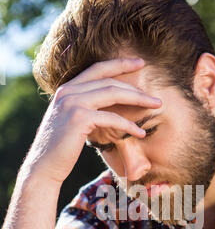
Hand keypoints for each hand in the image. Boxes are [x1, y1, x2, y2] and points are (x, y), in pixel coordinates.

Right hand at [23, 58, 161, 184]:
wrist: (44, 166)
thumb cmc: (61, 149)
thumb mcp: (72, 122)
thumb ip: (85, 109)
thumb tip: (107, 109)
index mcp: (67, 89)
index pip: (98, 69)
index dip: (120, 63)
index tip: (140, 62)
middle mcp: (69, 91)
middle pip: (109, 81)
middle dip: (136, 87)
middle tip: (156, 96)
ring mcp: (73, 103)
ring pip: (113, 93)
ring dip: (139, 100)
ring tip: (156, 106)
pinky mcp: (79, 118)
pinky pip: (111, 117)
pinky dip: (129, 125)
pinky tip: (141, 132)